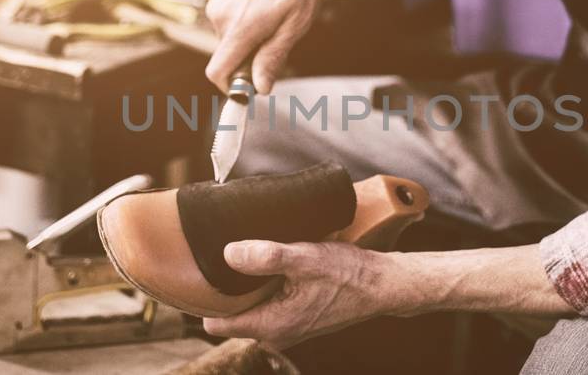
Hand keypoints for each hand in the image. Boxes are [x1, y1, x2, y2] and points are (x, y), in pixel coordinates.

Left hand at [202, 240, 399, 350]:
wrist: (382, 284)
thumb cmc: (348, 273)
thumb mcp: (305, 258)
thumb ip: (266, 257)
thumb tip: (229, 253)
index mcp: (271, 325)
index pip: (215, 323)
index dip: (206, 298)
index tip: (205, 271)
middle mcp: (276, 334)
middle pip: (231, 313)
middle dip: (229, 288)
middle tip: (232, 254)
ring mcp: (287, 328)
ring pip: (251, 307)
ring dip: (250, 285)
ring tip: (255, 255)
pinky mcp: (297, 319)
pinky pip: (268, 304)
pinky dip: (268, 286)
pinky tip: (276, 265)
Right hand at [203, 0, 330, 93]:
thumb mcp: (297, 24)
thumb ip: (273, 57)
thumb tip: (260, 87)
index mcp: (240, 26)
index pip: (218, 72)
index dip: (232, 89)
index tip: (251, 92)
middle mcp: (221, 16)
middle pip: (228, 59)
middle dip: (250, 60)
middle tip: (280, 40)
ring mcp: (218, 5)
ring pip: (231, 42)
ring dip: (252, 41)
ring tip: (277, 17)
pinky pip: (231, 26)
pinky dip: (248, 27)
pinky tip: (268, 8)